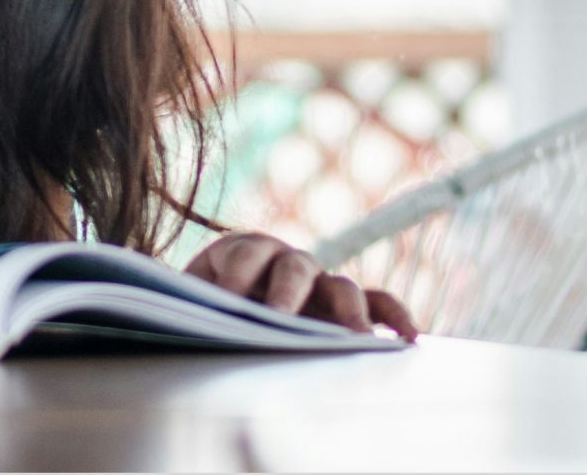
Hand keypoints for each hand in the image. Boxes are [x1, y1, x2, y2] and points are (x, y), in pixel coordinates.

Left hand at [185, 231, 419, 341]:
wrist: (214, 305)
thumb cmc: (202, 304)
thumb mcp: (190, 298)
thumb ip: (189, 301)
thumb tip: (178, 313)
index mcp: (241, 250)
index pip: (245, 253)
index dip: (237, 271)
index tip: (228, 295)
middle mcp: (286, 261)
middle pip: (295, 267)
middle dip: (288, 292)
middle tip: (282, 318)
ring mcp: (320, 282)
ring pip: (342, 286)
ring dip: (349, 309)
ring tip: (357, 336)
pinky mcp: (343, 305)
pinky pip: (376, 304)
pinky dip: (393, 315)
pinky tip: (408, 337)